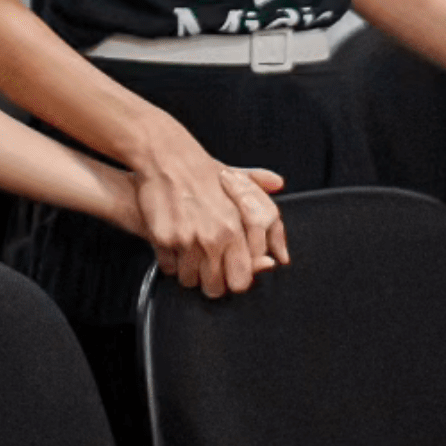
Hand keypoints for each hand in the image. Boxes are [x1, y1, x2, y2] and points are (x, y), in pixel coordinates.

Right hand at [130, 128, 282, 297]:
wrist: (168, 158)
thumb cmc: (203, 172)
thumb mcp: (242, 185)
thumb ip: (264, 208)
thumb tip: (280, 230)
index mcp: (235, 230)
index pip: (241, 280)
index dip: (234, 280)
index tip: (229, 274)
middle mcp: (214, 238)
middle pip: (215, 288)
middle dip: (212, 283)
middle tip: (209, 270)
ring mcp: (188, 240)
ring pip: (190, 281)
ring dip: (190, 274)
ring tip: (190, 257)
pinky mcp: (164, 239)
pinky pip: (169, 268)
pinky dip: (171, 263)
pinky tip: (174, 248)